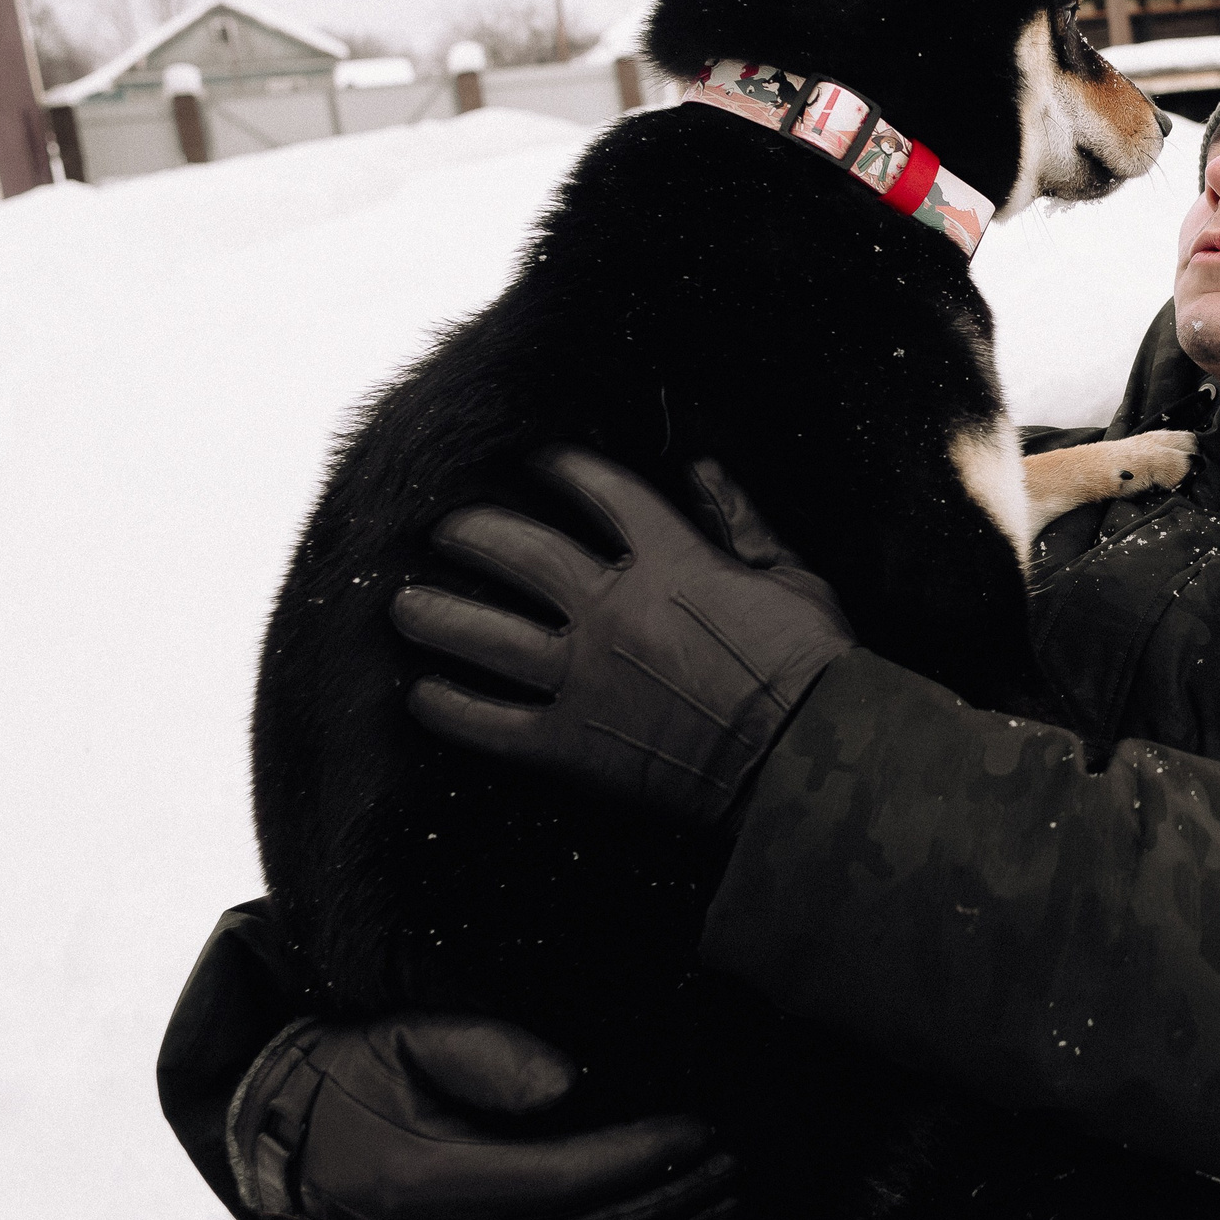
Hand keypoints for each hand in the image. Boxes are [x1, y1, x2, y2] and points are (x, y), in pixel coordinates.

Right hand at [231, 1012, 737, 1219]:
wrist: (278, 1140)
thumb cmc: (350, 1077)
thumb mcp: (409, 1037)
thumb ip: (491, 1052)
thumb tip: (572, 1082)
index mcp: (431, 1184)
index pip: (567, 1181)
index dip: (643, 1158)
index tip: (702, 1128)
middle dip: (671, 1201)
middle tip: (733, 1163)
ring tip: (721, 1200)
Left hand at [392, 446, 853, 831]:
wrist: (809, 758)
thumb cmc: (814, 667)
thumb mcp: (790, 576)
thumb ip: (741, 521)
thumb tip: (704, 471)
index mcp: (671, 560)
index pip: (601, 493)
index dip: (565, 468)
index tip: (541, 461)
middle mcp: (613, 609)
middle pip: (519, 553)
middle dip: (473, 533)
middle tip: (445, 530)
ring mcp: (585, 678)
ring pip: (485, 634)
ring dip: (437, 614)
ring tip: (406, 604)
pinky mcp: (572, 745)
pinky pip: (492, 722)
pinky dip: (450, 708)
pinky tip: (422, 694)